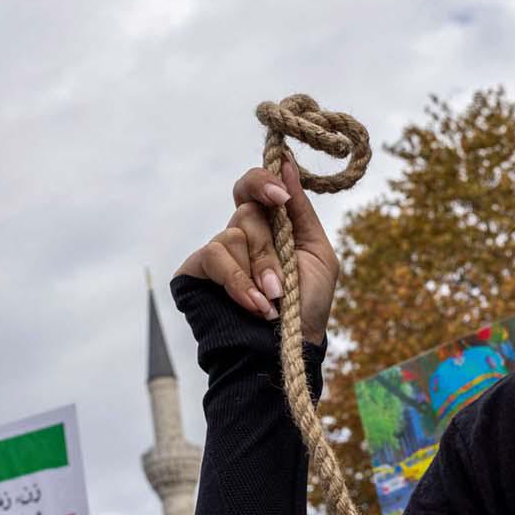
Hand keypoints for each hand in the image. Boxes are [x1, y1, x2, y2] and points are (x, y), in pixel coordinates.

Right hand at [175, 156, 338, 343]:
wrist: (285, 351)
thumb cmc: (306, 308)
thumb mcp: (318, 255)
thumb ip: (301, 211)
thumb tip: (288, 163)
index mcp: (271, 225)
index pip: (256, 186)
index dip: (264, 182)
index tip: (280, 196)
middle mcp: (241, 234)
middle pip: (247, 211)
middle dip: (270, 249)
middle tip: (282, 284)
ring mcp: (219, 252)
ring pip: (233, 235)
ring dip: (259, 272)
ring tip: (272, 303)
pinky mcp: (196, 270)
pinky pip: (214, 256)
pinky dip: (238, 281)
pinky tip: (253, 305)